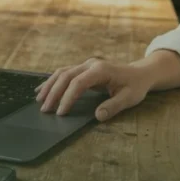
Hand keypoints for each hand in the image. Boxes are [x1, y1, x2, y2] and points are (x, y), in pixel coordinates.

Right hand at [35, 58, 152, 121]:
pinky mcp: (84, 68)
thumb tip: (98, 116)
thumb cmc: (135, 86)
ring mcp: (86, 65)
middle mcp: (91, 64)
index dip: (67, 98)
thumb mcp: (129, 98)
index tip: (61, 113)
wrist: (140, 73)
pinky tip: (43, 89)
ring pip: (62, 72)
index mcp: (101, 70)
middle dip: (54, 93)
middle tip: (45, 110)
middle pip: (66, 76)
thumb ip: (113, 106)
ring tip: (39, 100)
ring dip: (50, 86)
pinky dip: (53, 81)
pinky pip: (65, 72)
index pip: (78, 83)